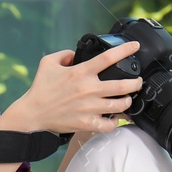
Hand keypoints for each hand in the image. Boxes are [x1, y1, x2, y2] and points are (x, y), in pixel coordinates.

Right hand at [2, 41, 145, 134]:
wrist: (33, 113)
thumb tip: (76, 54)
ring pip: (120, 106)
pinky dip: (115, 122)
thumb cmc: (40, 88)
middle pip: (122, 85)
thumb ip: (65, 54)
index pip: (108, 57)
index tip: (136, 46)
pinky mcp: (87, 123)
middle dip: (136, 83)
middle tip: (138, 82)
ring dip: (128, 101)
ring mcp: (89, 108)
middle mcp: (88, 89)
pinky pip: (109, 124)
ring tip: (128, 99)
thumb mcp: (48, 62)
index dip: (125, 50)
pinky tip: (115, 118)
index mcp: (81, 72)